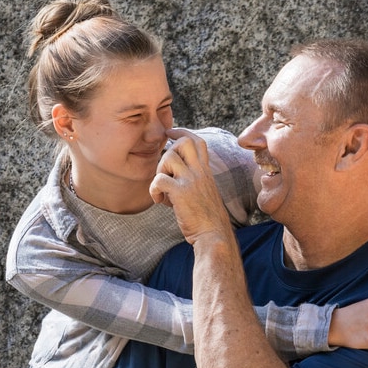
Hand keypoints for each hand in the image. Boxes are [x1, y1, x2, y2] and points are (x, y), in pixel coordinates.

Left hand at [149, 129, 233, 243]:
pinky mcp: (181, 192)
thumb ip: (192, 180)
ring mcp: (191, 180)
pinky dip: (153, 190)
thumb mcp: (204, 192)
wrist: (214, 234)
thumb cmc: (207, 218)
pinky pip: (158, 180)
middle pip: (184, 141)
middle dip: (169, 150)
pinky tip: (159, 201)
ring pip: (168, 157)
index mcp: (206, 171)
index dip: (182, 132)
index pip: (197, 142)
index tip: (169, 132)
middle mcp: (200, 172)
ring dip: (159, 172)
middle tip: (165, 169)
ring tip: (163, 189)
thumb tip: (170, 177)